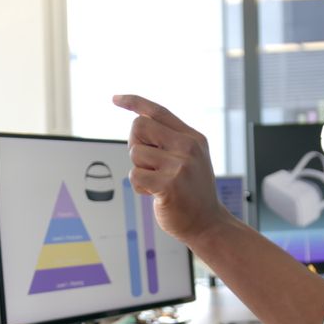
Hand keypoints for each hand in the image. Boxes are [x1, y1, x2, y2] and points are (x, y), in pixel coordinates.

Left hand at [112, 94, 230, 242]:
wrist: (208, 223)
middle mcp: (188, 147)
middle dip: (134, 145)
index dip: (134, 102)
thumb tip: (137, 124)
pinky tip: (155, 194)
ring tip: (157, 183)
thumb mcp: (190, 159)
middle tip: (148, 164)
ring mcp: (180, 165)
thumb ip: (170, 140)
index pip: (158, 111)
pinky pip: (135, 175)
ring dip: (139, 170)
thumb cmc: (192, 192)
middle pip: (139, 127)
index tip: (115, 99)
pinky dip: (139, 186)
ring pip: (135, 153)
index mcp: (193, 137)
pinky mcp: (169, 185)